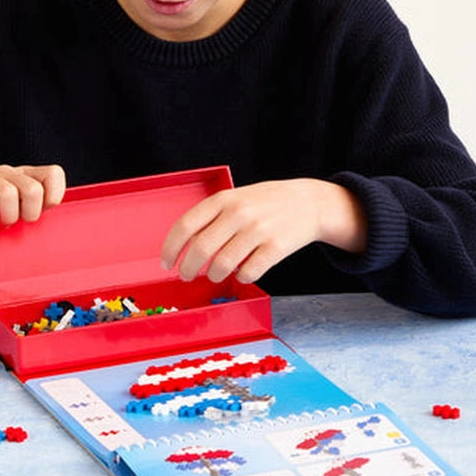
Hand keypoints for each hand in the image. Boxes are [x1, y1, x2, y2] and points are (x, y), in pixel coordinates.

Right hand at [0, 162, 66, 225]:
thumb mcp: (21, 216)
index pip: (53, 173)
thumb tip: (56, 233)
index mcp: (28, 178)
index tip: (43, 213)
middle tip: (18, 223)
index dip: (53, 196)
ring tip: (0, 223)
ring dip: (7, 214)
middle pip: (33, 190)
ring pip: (7, 192)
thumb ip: (37, 215)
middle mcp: (11, 173)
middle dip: (29, 214)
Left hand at [161, 178, 366, 284]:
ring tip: (215, 274)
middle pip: (200, 249)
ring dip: (213, 275)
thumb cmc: (267, 202)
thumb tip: (183, 247)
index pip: (185, 226)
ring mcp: (258, 230)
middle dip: (187, 268)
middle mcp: (239, 213)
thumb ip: (212, 217)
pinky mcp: (275, 248)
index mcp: (224, 198)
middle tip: (186, 275)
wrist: (309, 202)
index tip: (166, 263)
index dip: (170, 248)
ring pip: (222, 265)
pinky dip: (240, 277)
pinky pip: (247, 273)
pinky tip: (242, 271)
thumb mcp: (237, 197)